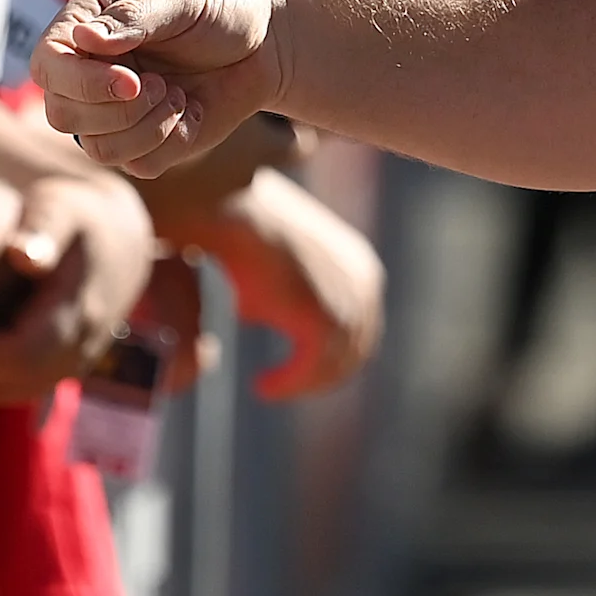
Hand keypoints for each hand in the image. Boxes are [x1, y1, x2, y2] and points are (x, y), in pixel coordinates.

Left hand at [0, 174, 155, 411]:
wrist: (120, 235)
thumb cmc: (79, 213)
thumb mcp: (61, 206)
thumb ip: (43, 227)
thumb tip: (23, 255)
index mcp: (76, 314)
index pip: (17, 358)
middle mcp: (79, 349)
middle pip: (11, 382)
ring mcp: (74, 363)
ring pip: (14, 391)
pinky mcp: (64, 366)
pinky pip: (21, 387)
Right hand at [33, 0, 290, 176]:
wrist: (267, 42)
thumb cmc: (221, 5)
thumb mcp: (181, 2)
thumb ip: (133, 20)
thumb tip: (81, 39)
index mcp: (84, 26)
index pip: (49, 66)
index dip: (82, 82)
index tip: (133, 81)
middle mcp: (89, 71)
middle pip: (62, 115)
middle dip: (118, 110)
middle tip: (164, 84)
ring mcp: (112, 111)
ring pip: (98, 147)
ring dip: (146, 127)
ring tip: (178, 94)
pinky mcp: (143, 142)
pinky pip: (137, 165)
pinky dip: (170, 141)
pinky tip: (191, 111)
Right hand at [183, 169, 383, 399]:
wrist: (231, 209)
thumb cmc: (236, 229)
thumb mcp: (265, 263)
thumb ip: (273, 289)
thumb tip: (253, 314)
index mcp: (362, 270)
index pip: (358, 331)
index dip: (327, 358)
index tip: (293, 370)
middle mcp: (365, 284)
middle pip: (352, 353)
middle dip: (316, 375)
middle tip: (278, 386)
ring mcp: (349, 302)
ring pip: (331, 366)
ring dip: (298, 382)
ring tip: (265, 385)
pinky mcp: (324, 319)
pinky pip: (310, 368)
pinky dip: (287, 382)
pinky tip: (262, 385)